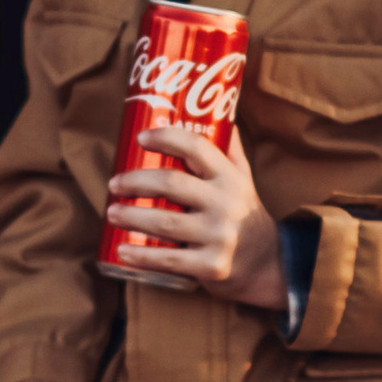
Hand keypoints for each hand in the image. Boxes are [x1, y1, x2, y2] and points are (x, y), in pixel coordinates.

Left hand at [105, 123, 286, 311]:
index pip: (197, 147)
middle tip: (113, 184)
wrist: (269, 266)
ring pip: (165, 223)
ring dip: (131, 216)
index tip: (140, 137)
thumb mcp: (244, 180)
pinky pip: (169, 259)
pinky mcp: (211, 266)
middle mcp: (227, 204)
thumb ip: (230, 151)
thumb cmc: (245, 215)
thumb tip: (221, 114)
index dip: (166, 137)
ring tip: (111, 213)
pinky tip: (121, 251)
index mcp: (231, 178)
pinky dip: (141, 256)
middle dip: (136, 181)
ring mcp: (219, 236)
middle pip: (172, 184)